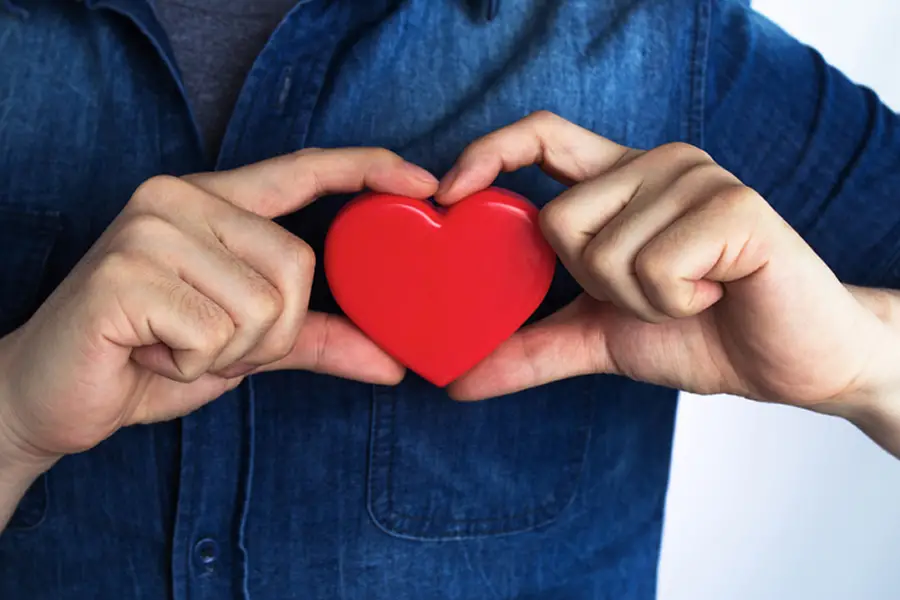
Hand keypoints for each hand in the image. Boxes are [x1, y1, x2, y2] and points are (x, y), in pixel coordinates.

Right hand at [0, 148, 436, 468]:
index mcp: (212, 202)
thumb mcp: (246, 346)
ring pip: (261, 304)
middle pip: (296, 264)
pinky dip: (194, 365)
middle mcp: (178, 197)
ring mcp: (148, 228)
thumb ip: (316, 340)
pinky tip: (151, 353)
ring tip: (175, 346)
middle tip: (210, 344)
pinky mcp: (125, 272)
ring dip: (229, 353)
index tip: (423, 182)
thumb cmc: (152, 358)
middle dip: (270, 332)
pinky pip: (215, 332)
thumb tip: (392, 362)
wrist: (53, 393)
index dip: (367, 169)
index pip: (303, 170)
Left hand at [437, 112, 899, 450]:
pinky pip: (654, 267)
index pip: (541, 136)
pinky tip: (716, 294)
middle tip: (655, 291)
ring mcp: (696, 177)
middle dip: (594, 284)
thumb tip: (455, 379)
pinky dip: (676, 303)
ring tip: (694, 294)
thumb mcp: (600, 337)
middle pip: (558, 219)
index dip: (488, 152)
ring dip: (642, 301)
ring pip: (603, 250)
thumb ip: (532, 347)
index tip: (449, 194)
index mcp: (621, 180)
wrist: (790, 363)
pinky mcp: (734, 205)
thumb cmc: (701, 334)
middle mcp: (655, 163)